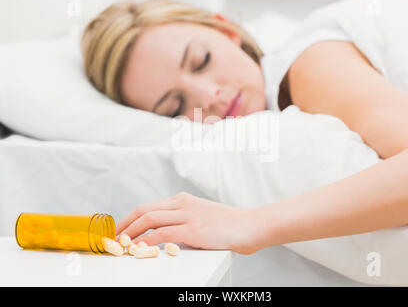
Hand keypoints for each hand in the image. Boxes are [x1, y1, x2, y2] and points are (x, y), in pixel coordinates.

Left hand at [116, 192, 265, 254]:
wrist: (253, 224)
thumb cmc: (231, 224)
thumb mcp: (203, 216)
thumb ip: (184, 221)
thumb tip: (166, 235)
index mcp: (183, 200)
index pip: (149, 207)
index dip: (130, 218)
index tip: (120, 229)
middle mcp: (183, 204)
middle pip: (144, 212)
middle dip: (124, 225)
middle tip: (113, 239)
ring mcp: (189, 216)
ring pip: (150, 221)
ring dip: (131, 233)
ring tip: (120, 245)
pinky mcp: (195, 230)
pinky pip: (163, 234)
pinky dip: (147, 241)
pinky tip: (140, 249)